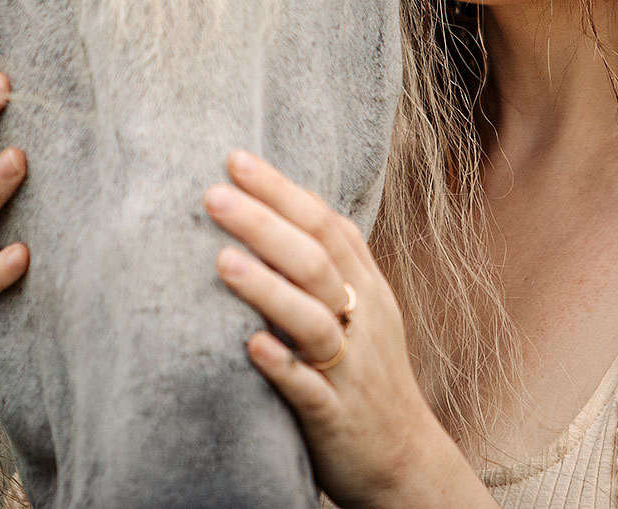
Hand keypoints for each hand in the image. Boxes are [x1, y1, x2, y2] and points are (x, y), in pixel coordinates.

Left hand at [205, 151, 485, 508]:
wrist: (403, 457)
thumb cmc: (367, 371)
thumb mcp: (364, 306)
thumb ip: (333, 257)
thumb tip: (288, 196)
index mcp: (365, 287)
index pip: (324, 224)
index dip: (282, 191)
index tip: (235, 159)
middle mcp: (360, 319)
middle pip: (315, 261)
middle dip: (264, 224)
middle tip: (214, 194)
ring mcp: (350, 367)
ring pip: (312, 320)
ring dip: (267, 289)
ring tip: (222, 261)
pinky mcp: (336, 415)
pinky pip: (309, 389)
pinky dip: (282, 366)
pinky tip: (251, 346)